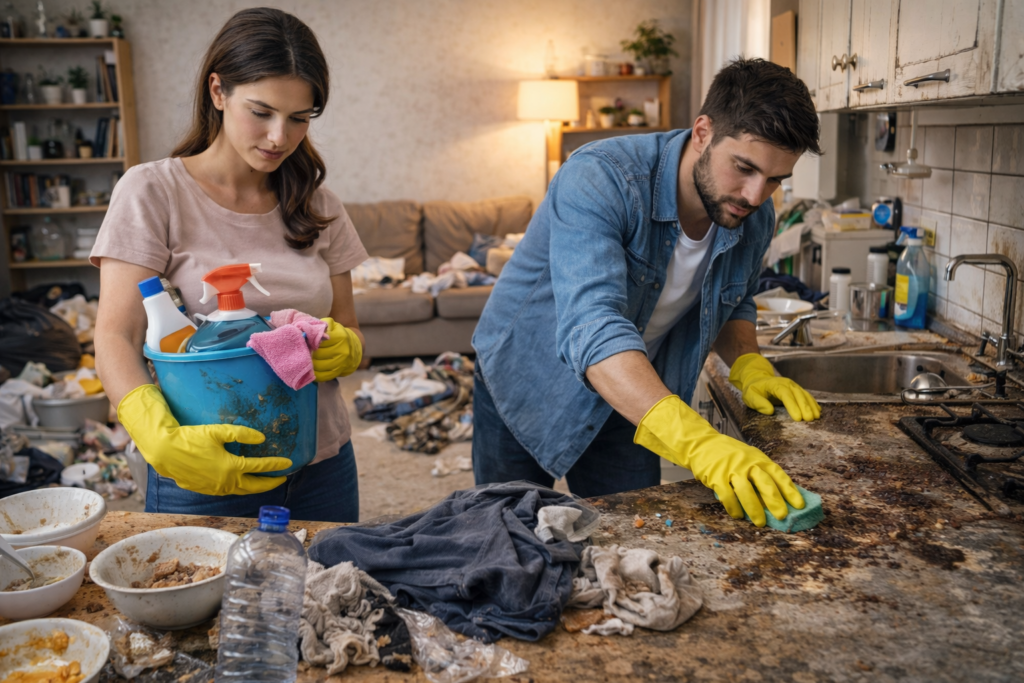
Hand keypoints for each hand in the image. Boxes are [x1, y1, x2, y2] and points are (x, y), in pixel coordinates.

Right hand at [117, 385, 290, 495]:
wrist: (164, 451)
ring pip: (241, 491)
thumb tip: (261, 439)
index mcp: (230, 467)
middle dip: (270, 483)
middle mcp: (224, 482)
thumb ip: (241, 434)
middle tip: (283, 478)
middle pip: (254, 486)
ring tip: (265, 482)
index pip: (259, 468)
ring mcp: (215, 488)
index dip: (276, 465)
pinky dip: (240, 487)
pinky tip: (242, 482)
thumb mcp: (217, 432)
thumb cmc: (190, 438)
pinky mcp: (205, 489)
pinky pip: (228, 491)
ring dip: (255, 487)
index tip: (288, 463)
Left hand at [312, 318, 361, 381]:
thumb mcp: (333, 326)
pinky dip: (315, 373)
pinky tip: (312, 368)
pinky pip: (322, 376)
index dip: (310, 342)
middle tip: (304, 351)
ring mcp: (341, 363)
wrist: (354, 347)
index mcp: (341, 337)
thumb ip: (323, 325)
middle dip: (309, 353)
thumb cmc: (339, 335)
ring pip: (318, 366)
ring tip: (307, 359)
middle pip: (318, 354)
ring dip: (310, 363)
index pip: (319, 341)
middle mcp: (343, 351)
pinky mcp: (338, 373)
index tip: (306, 342)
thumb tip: (311, 331)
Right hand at [634, 395, 804, 525]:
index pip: (778, 475)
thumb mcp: (749, 458)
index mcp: (758, 459)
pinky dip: (733, 507)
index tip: (799, 505)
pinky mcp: (716, 477)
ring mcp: (731, 470)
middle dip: (774, 501)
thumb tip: (778, 498)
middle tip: (782, 516)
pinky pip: (727, 495)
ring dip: (754, 509)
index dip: (790, 490)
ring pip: (746, 491)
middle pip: (764, 483)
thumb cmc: (729, 455)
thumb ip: (761, 474)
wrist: (702, 444)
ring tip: (760, 522)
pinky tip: (738, 515)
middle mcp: (747, 463)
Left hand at [728, 353, 819, 421]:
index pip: (785, 394)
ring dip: (811, 406)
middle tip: (810, 419)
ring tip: (816, 417)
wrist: (758, 379)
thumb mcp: (750, 396)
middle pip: (798, 394)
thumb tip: (770, 411)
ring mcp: (793, 386)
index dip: (792, 406)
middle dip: (805, 407)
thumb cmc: (754, 389)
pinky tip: (818, 411)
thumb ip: (758, 403)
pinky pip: (807, 396)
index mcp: (775, 384)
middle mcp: (787, 383)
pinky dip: (813, 403)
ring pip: (805, 395)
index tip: (797, 418)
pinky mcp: (797, 390)